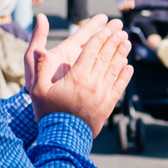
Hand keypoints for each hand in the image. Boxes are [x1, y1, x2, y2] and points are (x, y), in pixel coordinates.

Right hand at [24, 16, 132, 133]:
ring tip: (127, 43)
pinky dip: (125, 75)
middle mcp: (93, 83)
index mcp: (77, 77)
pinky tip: (129, 67)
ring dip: (121, 54)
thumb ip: (40, 68)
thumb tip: (40, 50)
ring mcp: (103, 94)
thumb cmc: (48, 113)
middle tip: (121, 30)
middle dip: (114, 42)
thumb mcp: (38, 90)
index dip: (100, 37)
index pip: (91, 51)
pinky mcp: (108, 105)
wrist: (63, 139)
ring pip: (115, 69)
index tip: (107, 28)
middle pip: (106, 57)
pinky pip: (119, 86)